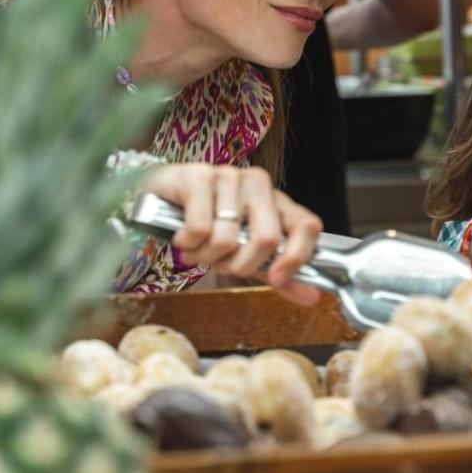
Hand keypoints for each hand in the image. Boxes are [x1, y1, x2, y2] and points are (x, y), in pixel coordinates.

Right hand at [139, 163, 321, 305]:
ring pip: (227, 239)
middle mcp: (259, 184)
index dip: (297, 257)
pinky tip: (183, 236)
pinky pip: (199, 228)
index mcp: (277, 203)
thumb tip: (312, 297)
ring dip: (206, 256)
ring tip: (197, 248)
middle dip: (239, 265)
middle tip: (220, 263)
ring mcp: (230, 176)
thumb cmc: (208, 225)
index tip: (276, 278)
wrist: (159, 196)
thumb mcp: (245, 252)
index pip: (307, 225)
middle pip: (267, 239)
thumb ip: (277, 274)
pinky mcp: (200, 176)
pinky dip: (188, 244)